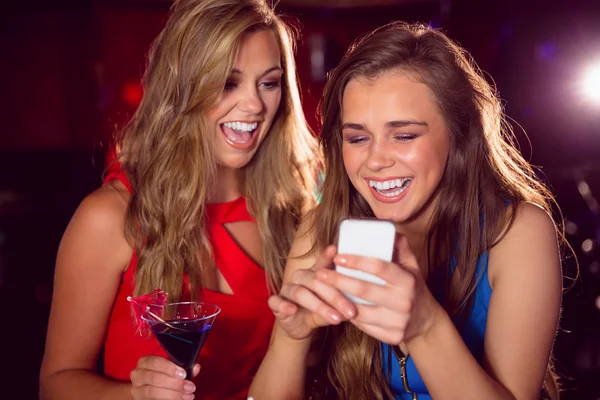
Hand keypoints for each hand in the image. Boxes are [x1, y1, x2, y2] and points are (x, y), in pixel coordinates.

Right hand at [130, 356, 199, 399]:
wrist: (147, 389)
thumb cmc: (161, 376)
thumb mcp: (170, 369)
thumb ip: (183, 368)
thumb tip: (195, 367)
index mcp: (145, 362)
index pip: (155, 362)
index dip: (169, 368)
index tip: (183, 374)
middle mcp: (137, 375)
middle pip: (155, 378)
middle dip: (175, 383)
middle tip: (190, 387)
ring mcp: (136, 389)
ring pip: (153, 392)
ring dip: (173, 395)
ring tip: (187, 396)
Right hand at [268, 246, 356, 340]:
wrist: (300, 327)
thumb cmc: (319, 312)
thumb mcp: (332, 308)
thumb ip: (339, 305)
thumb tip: (355, 309)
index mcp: (315, 274)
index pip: (322, 263)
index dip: (327, 256)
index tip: (335, 250)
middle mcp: (300, 277)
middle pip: (316, 281)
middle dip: (335, 297)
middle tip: (351, 311)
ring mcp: (286, 289)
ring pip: (300, 293)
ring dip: (319, 306)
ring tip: (335, 318)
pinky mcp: (275, 303)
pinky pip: (276, 301)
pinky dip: (284, 305)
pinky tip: (292, 310)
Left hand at [316, 236, 443, 344]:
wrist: (426, 322)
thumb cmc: (413, 287)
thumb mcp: (412, 266)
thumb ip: (400, 247)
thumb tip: (388, 228)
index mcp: (407, 281)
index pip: (378, 267)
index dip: (356, 262)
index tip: (338, 257)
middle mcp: (403, 301)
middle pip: (363, 290)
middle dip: (338, 281)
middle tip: (321, 273)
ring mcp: (398, 321)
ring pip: (359, 311)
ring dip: (339, 300)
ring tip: (324, 290)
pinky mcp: (391, 337)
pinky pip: (363, 325)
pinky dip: (348, 315)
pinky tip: (338, 306)